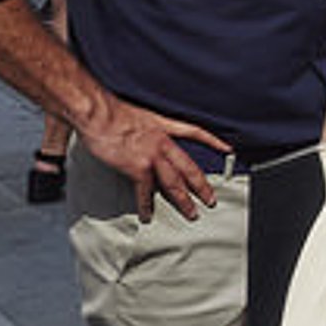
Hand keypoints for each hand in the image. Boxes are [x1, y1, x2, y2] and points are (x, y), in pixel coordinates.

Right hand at [81, 96, 233, 223]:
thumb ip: (144, 126)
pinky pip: (145, 192)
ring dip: (184, 201)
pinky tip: (147, 215)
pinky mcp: (138, 168)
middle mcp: (163, 142)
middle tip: (211, 200)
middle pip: (189, 168)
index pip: (195, 132)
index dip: (213, 141)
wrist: (97, 113)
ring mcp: (152, 156)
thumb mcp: (137, 113)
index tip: (228, 149)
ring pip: (175, 184)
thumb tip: (141, 134)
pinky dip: (146, 206)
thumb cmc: (109, 110)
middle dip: (202, 186)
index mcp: (163, 126)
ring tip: (192, 213)